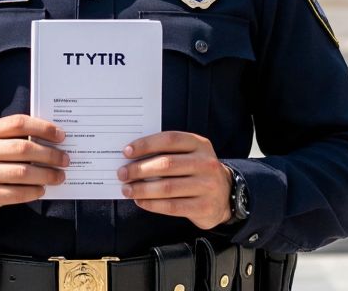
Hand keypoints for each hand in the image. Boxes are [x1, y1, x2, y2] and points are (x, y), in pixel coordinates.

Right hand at [0, 114, 68, 219]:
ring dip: (46, 175)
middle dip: (49, 154)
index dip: (42, 128)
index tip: (61, 136)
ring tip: (59, 176)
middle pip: (23, 149)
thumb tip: (53, 140)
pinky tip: (42, 189)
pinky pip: (16, 193)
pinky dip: (34, 191)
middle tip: (65, 159)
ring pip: (22, 173)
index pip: (18, 123)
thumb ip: (16, 138)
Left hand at [117, 131, 231, 229]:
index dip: (146, 144)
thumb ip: (167, 152)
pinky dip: (152, 204)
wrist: (226, 195)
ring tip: (127, 189)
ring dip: (142, 189)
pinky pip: (172, 206)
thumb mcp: (190, 155)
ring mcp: (207, 186)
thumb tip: (132, 157)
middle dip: (139, 169)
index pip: (169, 140)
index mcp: (200, 144)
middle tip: (122, 173)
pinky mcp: (204, 207)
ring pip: (167, 187)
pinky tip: (141, 201)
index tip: (126, 152)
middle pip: (166, 164)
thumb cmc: (197, 172)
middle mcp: (206, 163)